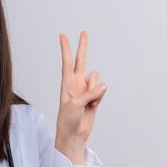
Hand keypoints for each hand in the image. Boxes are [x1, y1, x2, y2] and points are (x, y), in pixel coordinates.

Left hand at [55, 31, 106, 164]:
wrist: (74, 134)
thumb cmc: (68, 120)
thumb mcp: (75, 105)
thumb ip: (89, 93)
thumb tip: (103, 86)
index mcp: (66, 83)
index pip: (67, 62)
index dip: (66, 49)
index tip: (63, 35)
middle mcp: (76, 83)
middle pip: (81, 60)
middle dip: (83, 47)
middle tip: (84, 32)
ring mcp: (86, 89)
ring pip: (97, 78)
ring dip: (96, 89)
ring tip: (89, 102)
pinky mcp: (95, 96)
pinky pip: (102, 89)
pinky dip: (100, 97)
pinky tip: (93, 106)